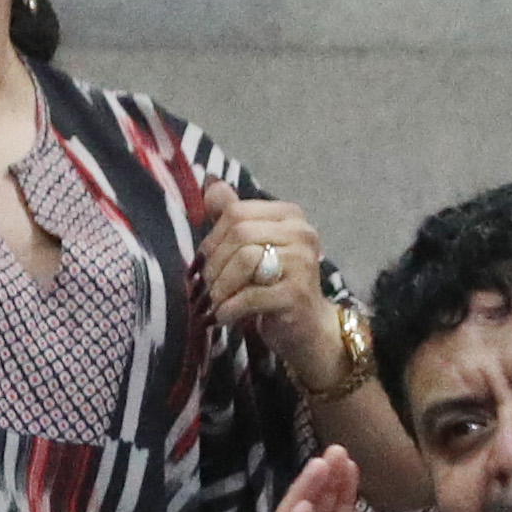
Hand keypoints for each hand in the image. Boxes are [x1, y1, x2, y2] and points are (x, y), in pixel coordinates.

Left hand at [199, 188, 361, 396]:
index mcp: (290, 215)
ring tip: (213, 302)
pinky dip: (230, 307)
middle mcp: (302, 232)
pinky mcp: (297, 294)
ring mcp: (303, 262)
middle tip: (204, 287)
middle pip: (239, 234)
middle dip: (214, 263)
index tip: (202, 262)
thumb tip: (210, 184)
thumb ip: (233, 216)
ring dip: (220, 286)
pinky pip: (252, 295)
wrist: (308, 328)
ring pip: (245, 260)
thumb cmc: (275, 285)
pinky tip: (223, 316)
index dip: (212, 238)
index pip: (237, 212)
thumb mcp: (253, 247)